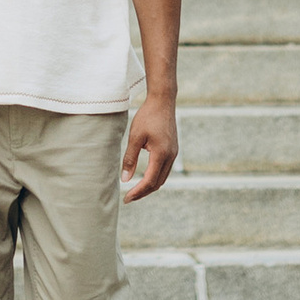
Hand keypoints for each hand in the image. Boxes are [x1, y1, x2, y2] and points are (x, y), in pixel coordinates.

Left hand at [121, 85, 178, 201]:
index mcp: (161, 154)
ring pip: (162, 178)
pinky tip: (145, 176)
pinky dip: (155, 177)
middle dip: (143, 192)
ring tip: (135, 190)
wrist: (163, 101)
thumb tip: (125, 179)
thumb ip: (130, 159)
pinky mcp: (173, 150)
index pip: (149, 181)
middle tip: (129, 198)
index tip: (126, 198)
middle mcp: (170, 156)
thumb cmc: (147, 116)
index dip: (137, 192)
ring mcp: (174, 153)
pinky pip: (165, 170)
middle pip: (158, 183)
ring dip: (150, 186)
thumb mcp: (135, 137)